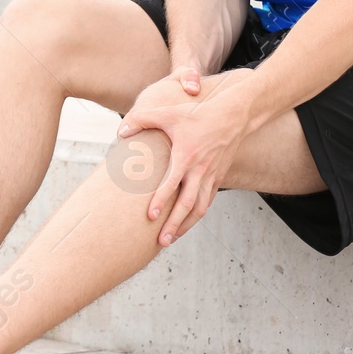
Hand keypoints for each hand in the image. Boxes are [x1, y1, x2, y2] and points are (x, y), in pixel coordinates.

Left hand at [116, 69, 255, 246]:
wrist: (233, 115)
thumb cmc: (198, 113)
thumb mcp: (168, 112)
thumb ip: (141, 119)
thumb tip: (119, 132)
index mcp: (186, 156)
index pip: (172, 184)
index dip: (161, 201)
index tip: (150, 217)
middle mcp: (200, 170)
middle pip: (187, 205)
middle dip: (174, 225)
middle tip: (161, 241)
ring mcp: (211, 175)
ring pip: (200, 208)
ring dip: (186, 225)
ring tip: (172, 238)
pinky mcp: (219, 177)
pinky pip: (208, 201)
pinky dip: (197, 214)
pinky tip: (187, 222)